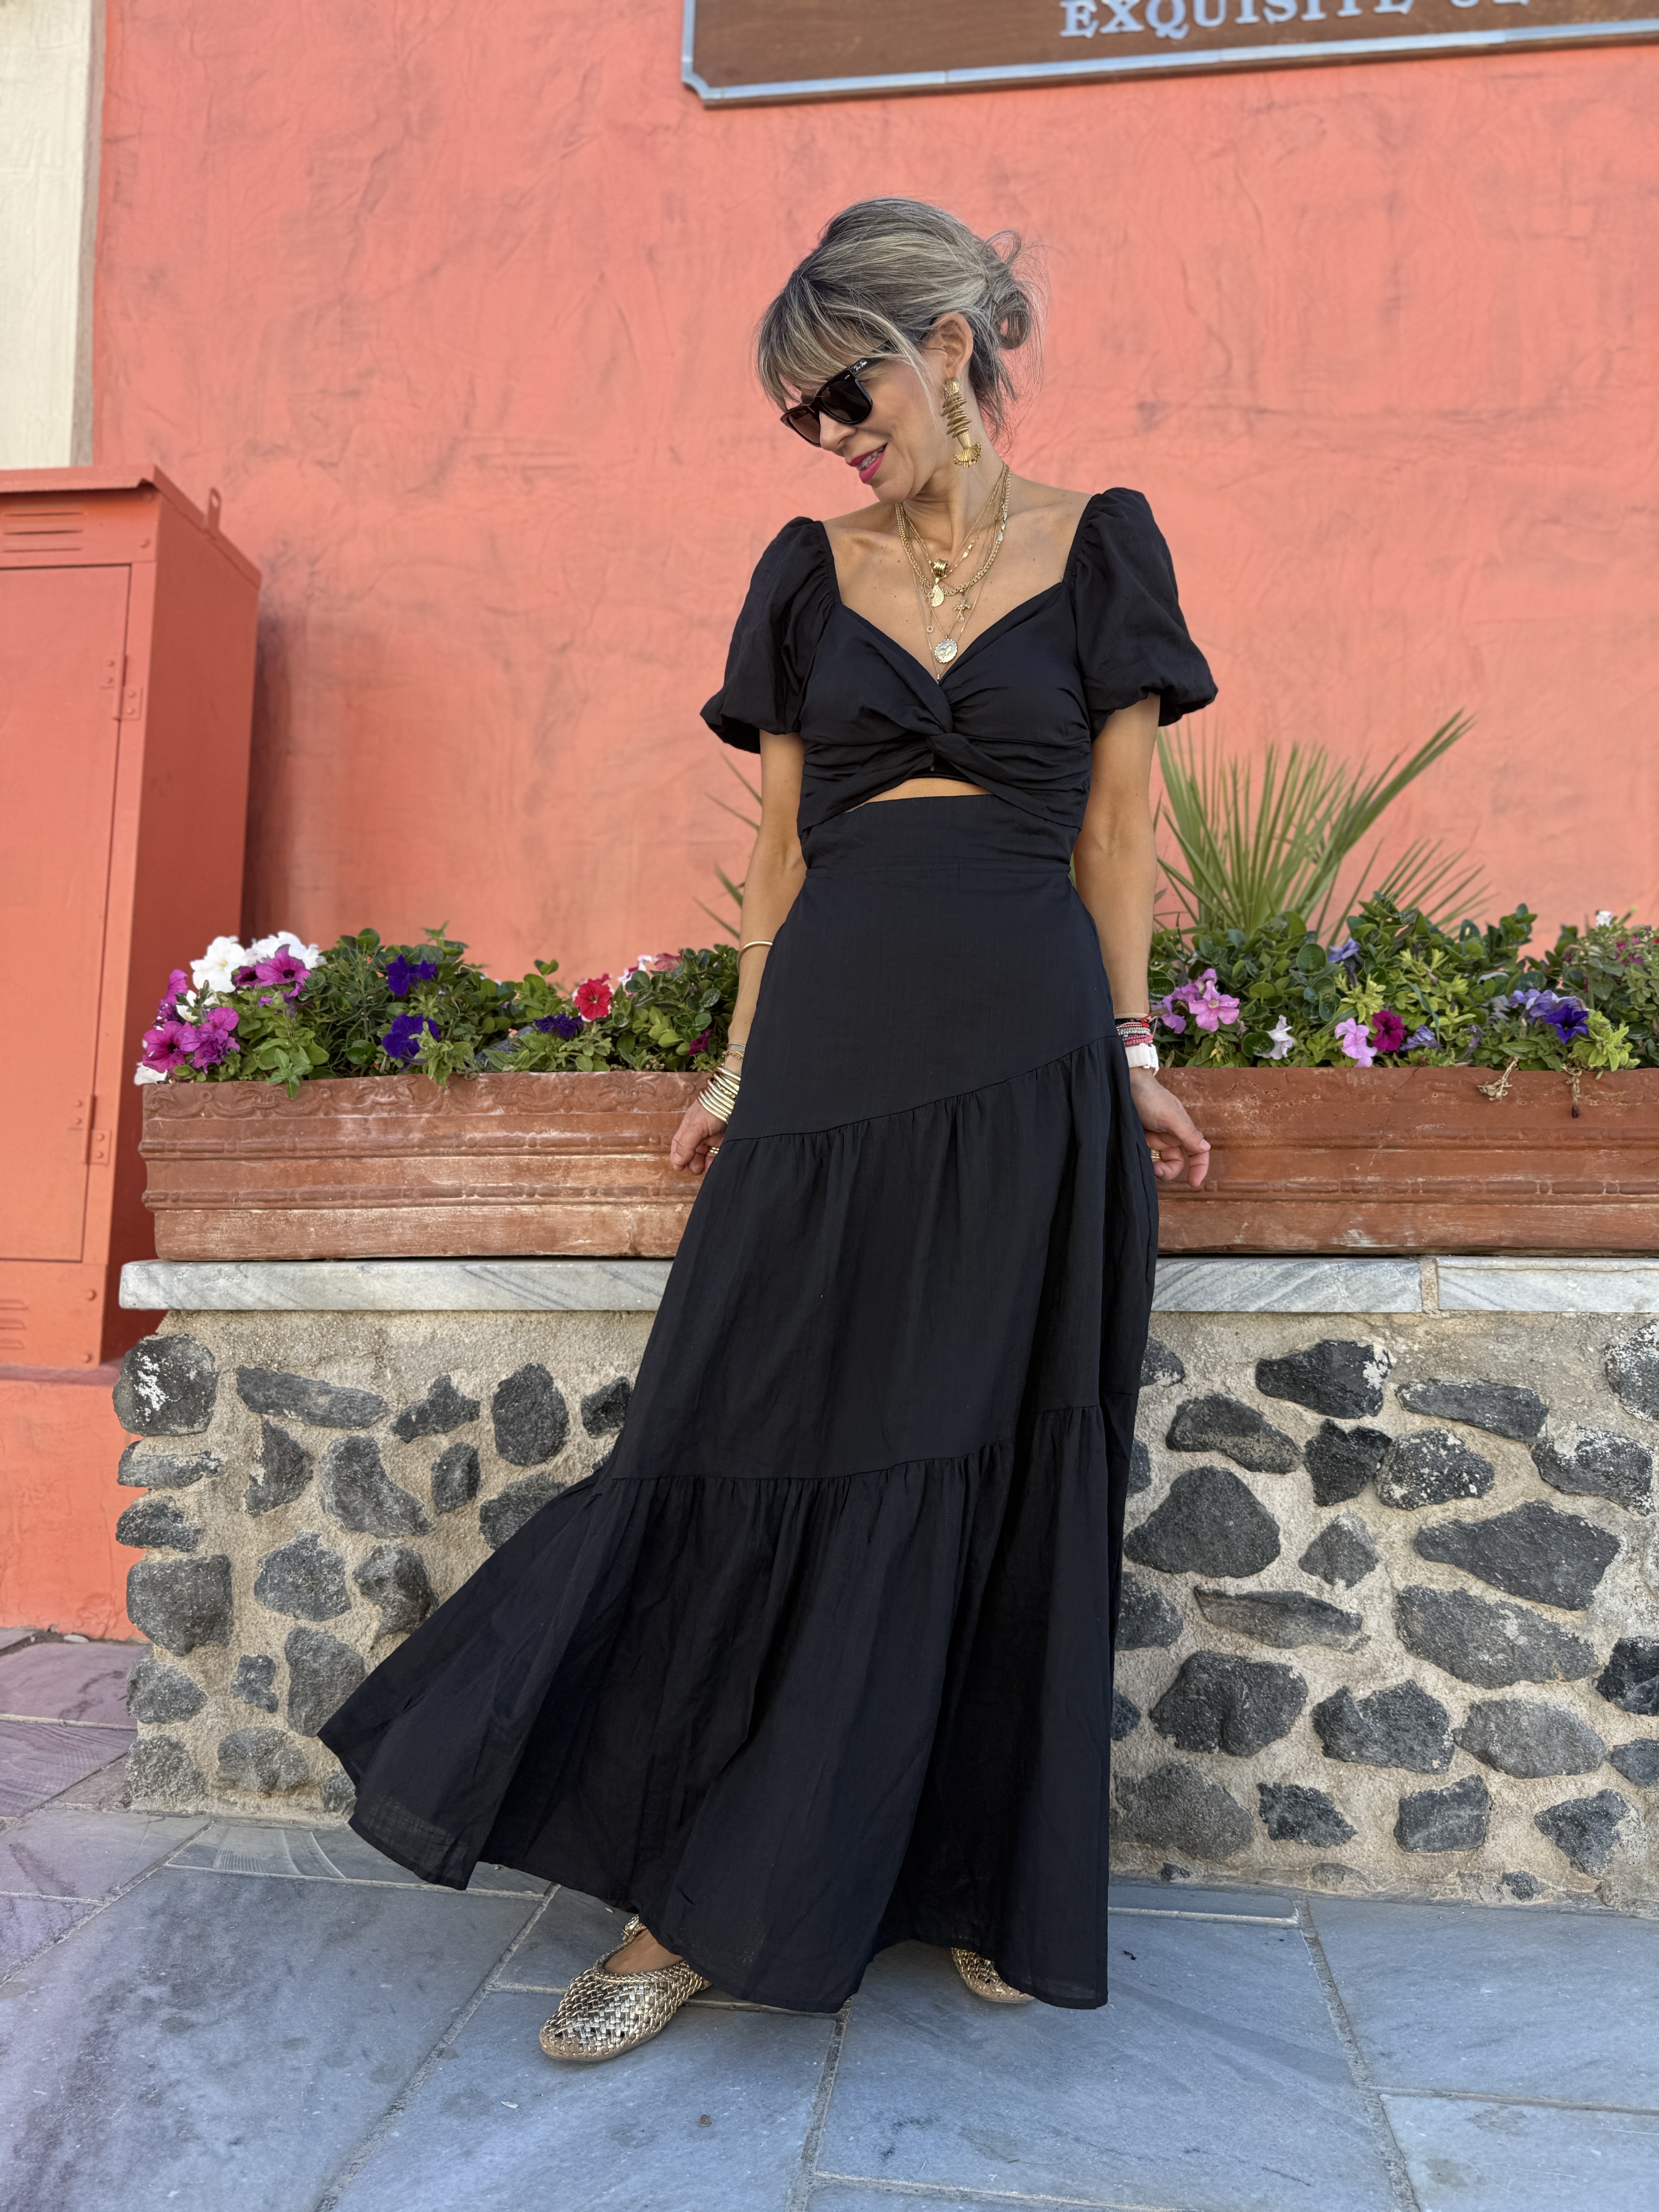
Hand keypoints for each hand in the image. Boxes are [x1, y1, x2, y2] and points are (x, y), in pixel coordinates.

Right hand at [670, 1101, 727, 1174]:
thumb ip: (686, 1144)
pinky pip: (718, 1155)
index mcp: (689, 1127)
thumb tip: (677, 1161)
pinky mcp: (725, 1141)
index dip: (677, 1156)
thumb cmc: (713, 1108)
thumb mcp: (696, 1126)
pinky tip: (715, 1166)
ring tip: (706, 1169)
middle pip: (692, 1152)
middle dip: (692, 1162)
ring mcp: (713, 1137)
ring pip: (706, 1155)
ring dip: (704, 1164)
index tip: (679, 1167)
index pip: (679, 1143)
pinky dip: (715, 1162)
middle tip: (696, 1168)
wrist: (735, 1099)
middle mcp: (700, 1133)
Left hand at [1130, 1069, 1209, 1187]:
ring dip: (1154, 1168)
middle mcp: (1171, 1137)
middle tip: (1155, 1169)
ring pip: (1160, 1163)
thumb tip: (1205, 1148)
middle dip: (1168, 1171)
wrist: (1123, 1086)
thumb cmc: (1150, 1097)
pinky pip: (1145, 1159)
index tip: (1193, 1183)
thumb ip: (1187, 1133)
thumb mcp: (1169, 1116)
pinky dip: (1143, 1162)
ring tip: (1144, 1163)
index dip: (1199, 1168)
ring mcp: (1155, 1140)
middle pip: (1177, 1164)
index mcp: (1183, 1131)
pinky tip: (1136, 1158)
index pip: (1198, 1153)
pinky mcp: (1140, 1141)